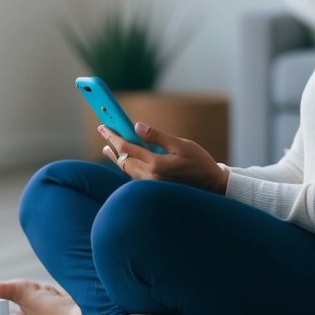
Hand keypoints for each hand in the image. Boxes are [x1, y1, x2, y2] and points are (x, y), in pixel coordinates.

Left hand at [98, 122, 228, 193]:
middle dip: (112, 146)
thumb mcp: (181, 145)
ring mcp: (151, 185)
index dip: (113, 136)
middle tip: (103, 132)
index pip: (127, 148)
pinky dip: (127, 165)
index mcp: (156, 165)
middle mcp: (150, 177)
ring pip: (127, 169)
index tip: (104, 126)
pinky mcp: (154, 188)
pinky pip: (135, 175)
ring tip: (108, 148)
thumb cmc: (199, 162)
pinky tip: (125, 160)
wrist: (211, 185)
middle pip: (123, 160)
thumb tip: (137, 127)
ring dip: (118, 157)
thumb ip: (157, 136)